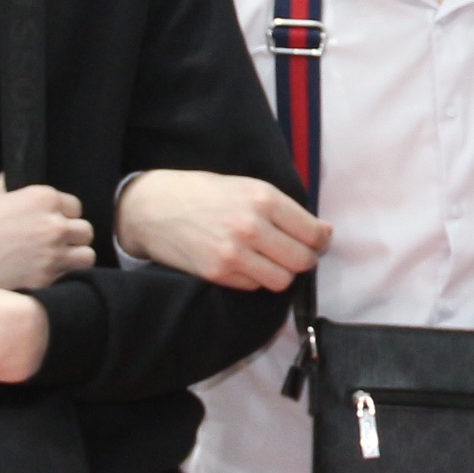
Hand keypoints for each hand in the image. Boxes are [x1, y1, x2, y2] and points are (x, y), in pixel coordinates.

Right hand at [0, 174, 93, 291]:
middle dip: (71, 237)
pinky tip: (41, 276)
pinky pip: (69, 279)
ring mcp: (52, 254)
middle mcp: (54, 225)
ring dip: (73, 259)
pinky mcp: (44, 281)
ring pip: (86, 257)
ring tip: (53, 262)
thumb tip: (15, 182)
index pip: (75, 207)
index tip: (48, 224)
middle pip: (85, 232)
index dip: (62, 216)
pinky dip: (60, 278)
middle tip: (52, 244)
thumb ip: (10, 186)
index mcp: (43, 198)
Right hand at [118, 169, 327, 290]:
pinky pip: (254, 286)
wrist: (152, 207)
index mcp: (263, 198)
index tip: (317, 241)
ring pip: (282, 280)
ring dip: (281, 273)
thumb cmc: (203, 193)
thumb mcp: (246, 186)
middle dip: (304, 259)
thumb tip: (322, 232)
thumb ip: (283, 208)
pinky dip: (255, 279)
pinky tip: (245, 263)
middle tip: (295, 254)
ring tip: (270, 260)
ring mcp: (233, 253)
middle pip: (302, 260)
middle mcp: (251, 226)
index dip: (320, 241)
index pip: (313, 233)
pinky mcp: (217, 273)